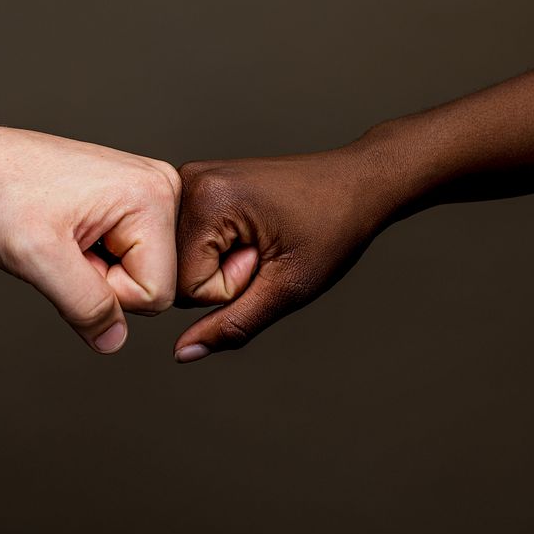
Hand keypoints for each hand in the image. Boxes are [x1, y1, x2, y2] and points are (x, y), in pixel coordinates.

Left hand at [0, 126, 180, 353]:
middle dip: (105, 280)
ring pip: (142, 271)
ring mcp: (150, 191)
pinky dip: (99, 254)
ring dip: (100, 269)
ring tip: (67, 235)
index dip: (106, 293)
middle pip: (155, 282)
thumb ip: (83, 305)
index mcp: (154, 196)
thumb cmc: (1, 195)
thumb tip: (114, 342)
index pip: (156, 292)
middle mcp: (163, 188)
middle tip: (65, 245)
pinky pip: (131, 254)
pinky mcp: (134, 197)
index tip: (68, 255)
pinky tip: (73, 229)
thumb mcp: (38, 257)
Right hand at [173, 145, 404, 362]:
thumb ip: (232, 324)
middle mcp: (187, 181)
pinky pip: (190, 243)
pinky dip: (220, 250)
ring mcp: (189, 180)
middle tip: (266, 250)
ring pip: (181, 260)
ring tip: (262, 240)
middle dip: (222, 277)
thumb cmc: (334, 227)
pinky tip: (252, 233)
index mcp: (206, 199)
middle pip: (176, 271)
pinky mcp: (198, 186)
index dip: (231, 289)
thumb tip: (183, 353)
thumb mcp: (287, 288)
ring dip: (221, 264)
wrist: (358, 183)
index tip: (267, 259)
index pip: (183, 287)